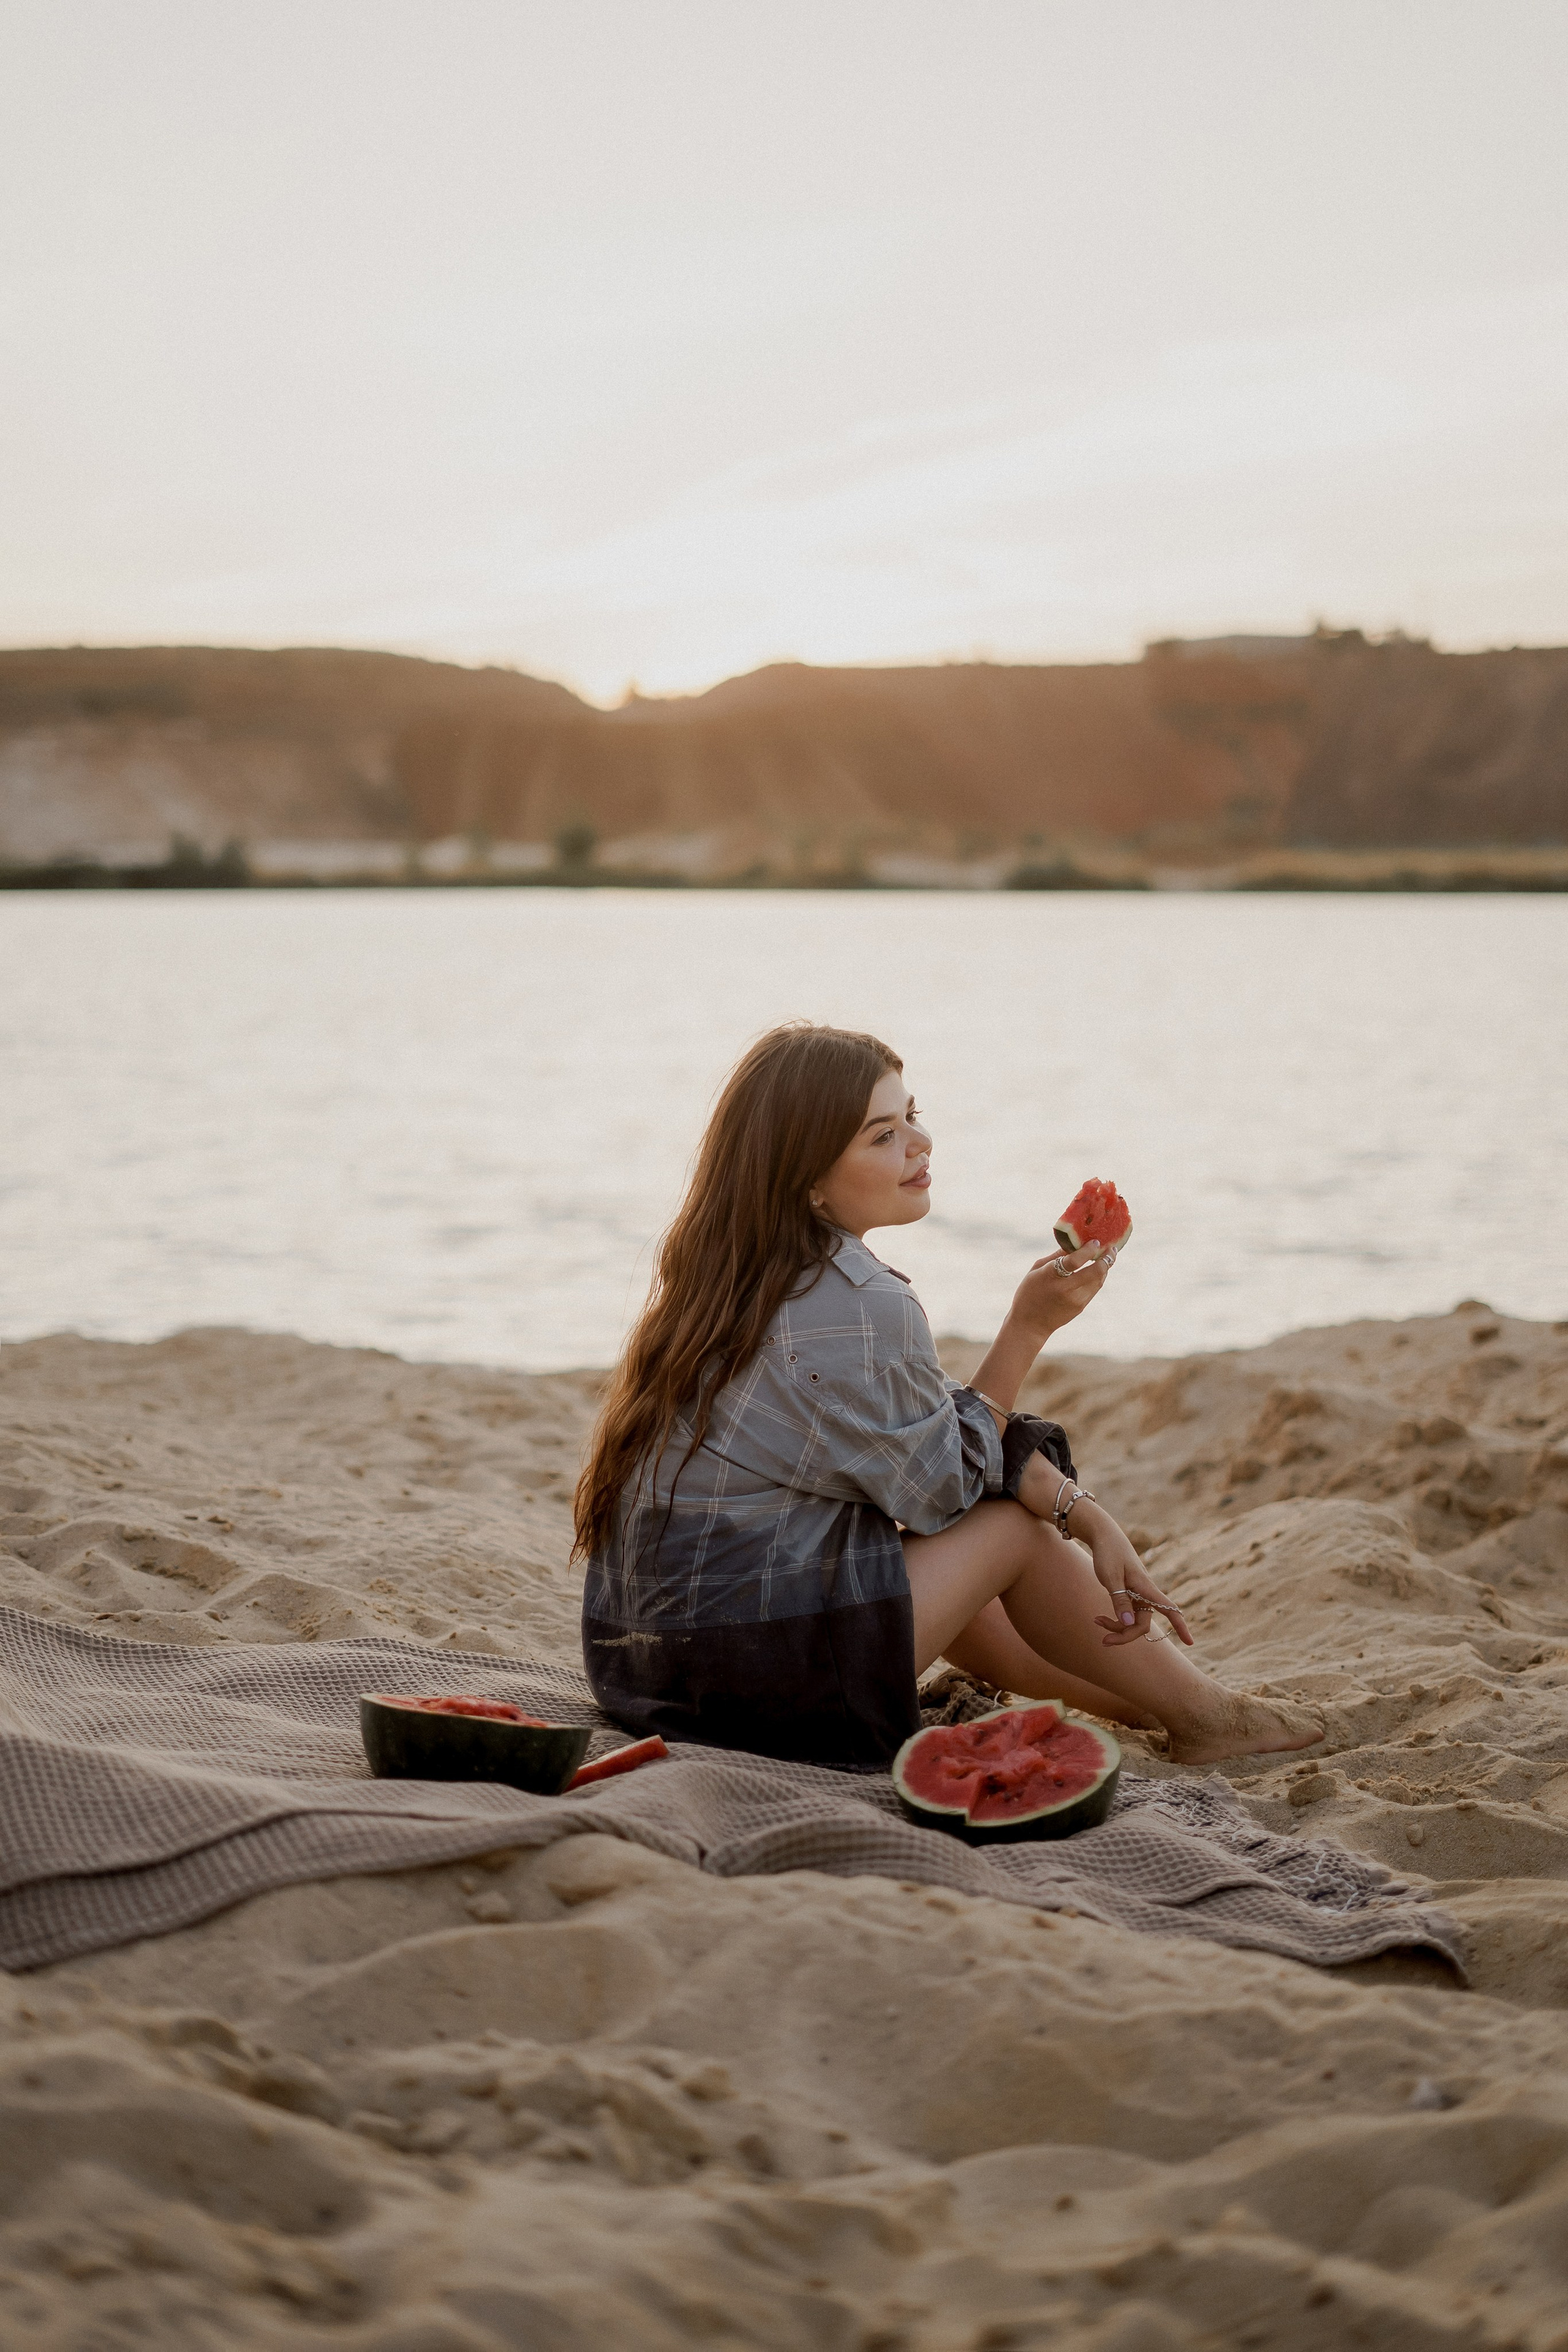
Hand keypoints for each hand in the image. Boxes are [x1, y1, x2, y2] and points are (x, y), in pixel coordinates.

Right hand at [1008, 1241, 1116, 1344]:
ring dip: (1105, 1267)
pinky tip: (1098, 1269)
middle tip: (1111, 1248)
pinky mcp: (1081, 1307)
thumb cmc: (1029, 1292)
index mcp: (1051, 1276)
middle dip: (1107, 1258)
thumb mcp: (1037, 1269)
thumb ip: (1057, 1256)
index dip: (1088, 1250)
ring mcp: (1076, 1300)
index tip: (1095, 1242)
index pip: (1075, 1261)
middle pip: (1096, 1271)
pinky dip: (1098, 1277)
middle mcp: (1066, 1289)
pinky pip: (1095, 1288)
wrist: (1030, 1324)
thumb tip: (1075, 1243)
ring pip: (1099, 1280)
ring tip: (1107, 1256)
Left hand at [1075, 1508, 1192, 1647]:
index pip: (1170, 1609)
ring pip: (1133, 1621)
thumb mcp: (1110, 1578)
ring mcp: (1137, 1594)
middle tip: (1103, 1641)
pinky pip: (1126, 1613)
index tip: (1190, 1642)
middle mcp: (1145, 1593)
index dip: (1180, 1626)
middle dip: (1125, 1635)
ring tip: (1096, 1622)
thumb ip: (1120, 1600)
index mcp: (1146, 1588)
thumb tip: (1129, 1624)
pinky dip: (1115, 1619)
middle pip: (1142, 1624)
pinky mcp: (1129, 1593)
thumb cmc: (1108, 1553)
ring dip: (1117, 1627)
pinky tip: (1099, 1618)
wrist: (1103, 1535)